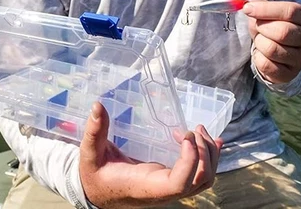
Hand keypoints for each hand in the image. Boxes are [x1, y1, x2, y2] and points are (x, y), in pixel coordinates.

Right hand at [79, 102, 223, 207]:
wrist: (97, 193)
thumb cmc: (95, 175)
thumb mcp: (91, 153)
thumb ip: (95, 131)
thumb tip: (97, 106)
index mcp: (145, 186)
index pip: (179, 184)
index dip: (190, 162)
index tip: (186, 136)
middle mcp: (163, 192)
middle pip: (200, 180)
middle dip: (205, 152)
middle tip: (195, 129)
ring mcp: (170, 189)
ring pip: (205, 179)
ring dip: (209, 154)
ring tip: (200, 131)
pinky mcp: (173, 183)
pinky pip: (200, 176)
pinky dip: (209, 158)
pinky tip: (209, 141)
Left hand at [242, 0, 300, 84]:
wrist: (279, 54)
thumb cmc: (272, 28)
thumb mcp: (268, 13)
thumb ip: (260, 6)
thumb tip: (249, 6)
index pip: (290, 11)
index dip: (266, 9)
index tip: (247, 9)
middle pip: (284, 32)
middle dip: (262, 28)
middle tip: (258, 27)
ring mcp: (300, 58)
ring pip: (273, 49)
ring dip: (259, 43)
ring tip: (261, 40)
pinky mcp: (289, 73)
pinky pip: (267, 65)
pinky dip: (258, 58)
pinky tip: (261, 54)